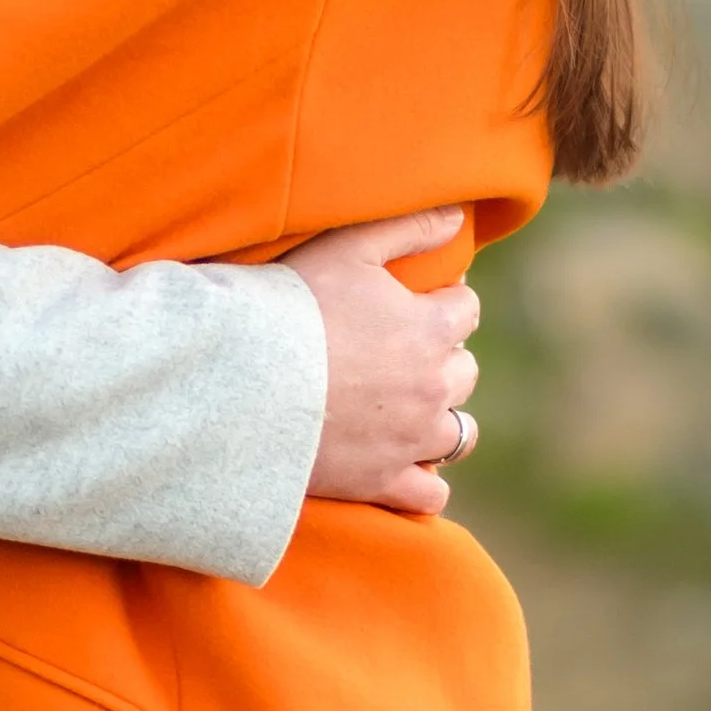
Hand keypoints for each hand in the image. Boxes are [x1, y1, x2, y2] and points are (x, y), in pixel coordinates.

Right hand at [285, 210, 480, 516]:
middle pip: (464, 371)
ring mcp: (411, 440)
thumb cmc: (292, 306)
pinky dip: (424, 482)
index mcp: (429, 330)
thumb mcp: (348, 247)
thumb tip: (457, 216)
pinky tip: (403, 465)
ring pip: (458, 434)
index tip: (417, 302)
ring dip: (442, 418)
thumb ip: (409, 227)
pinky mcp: (383, 482)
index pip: (465, 310)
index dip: (443, 301)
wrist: (245, 381)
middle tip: (401, 353)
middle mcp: (432, 388)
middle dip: (443, 359)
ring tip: (409, 410)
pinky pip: (431, 494)